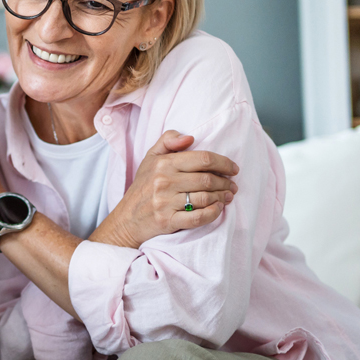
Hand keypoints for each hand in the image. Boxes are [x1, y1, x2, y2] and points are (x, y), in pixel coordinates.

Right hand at [90, 131, 238, 248]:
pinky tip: (218, 209)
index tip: (233, 169)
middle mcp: (164, 181)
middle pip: (207, 179)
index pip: (203, 159)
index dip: (223, 163)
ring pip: (205, 198)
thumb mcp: (150, 158)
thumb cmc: (143, 187)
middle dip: (225, 183)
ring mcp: (166, 202)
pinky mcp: (168, 221)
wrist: (127, 218)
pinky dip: (212, 213)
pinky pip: (197, 217)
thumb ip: (167, 141)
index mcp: (164, 163)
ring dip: (222, 198)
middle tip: (233, 186)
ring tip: (228, 197)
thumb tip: (190, 137)